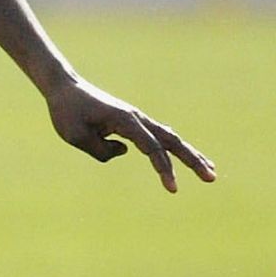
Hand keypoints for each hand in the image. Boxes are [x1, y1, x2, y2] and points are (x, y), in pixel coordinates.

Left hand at [45, 77, 215, 192]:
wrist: (64, 88)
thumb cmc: (66, 111)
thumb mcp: (76, 136)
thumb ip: (100, 150)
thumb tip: (123, 152)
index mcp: (125, 120)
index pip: (152, 148)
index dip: (165, 169)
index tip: (173, 189)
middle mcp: (136, 118)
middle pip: (172, 141)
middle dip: (192, 161)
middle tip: (211, 178)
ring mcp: (137, 119)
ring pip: (170, 138)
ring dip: (190, 154)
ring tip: (210, 170)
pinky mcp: (132, 122)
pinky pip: (158, 137)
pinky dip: (174, 148)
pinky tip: (186, 158)